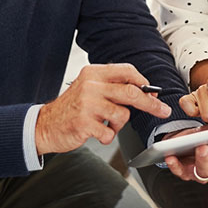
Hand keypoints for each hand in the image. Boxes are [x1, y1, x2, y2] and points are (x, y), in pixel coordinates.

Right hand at [35, 64, 171, 154]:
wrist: (45, 125)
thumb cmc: (72, 108)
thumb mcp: (89, 88)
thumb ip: (112, 86)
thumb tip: (144, 90)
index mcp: (93, 73)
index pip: (126, 71)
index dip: (143, 82)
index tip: (153, 92)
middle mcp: (91, 86)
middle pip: (132, 92)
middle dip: (151, 104)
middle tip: (162, 110)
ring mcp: (87, 104)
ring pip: (123, 115)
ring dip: (119, 124)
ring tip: (106, 124)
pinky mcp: (84, 123)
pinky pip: (110, 132)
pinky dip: (107, 136)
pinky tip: (97, 133)